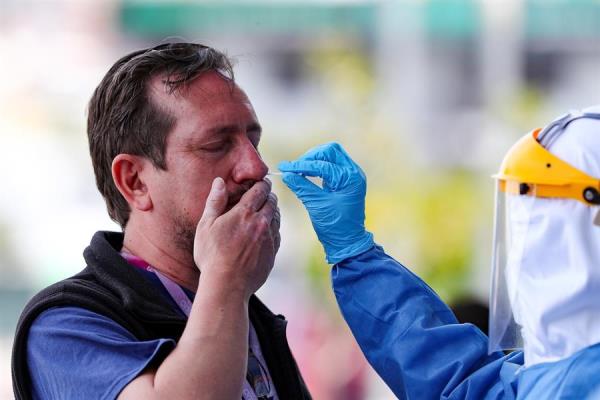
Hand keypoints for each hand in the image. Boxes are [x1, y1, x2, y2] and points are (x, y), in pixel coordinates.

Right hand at [193, 177, 279, 298]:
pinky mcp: (272, 253)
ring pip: (277, 217)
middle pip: (272, 202)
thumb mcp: (206, 225)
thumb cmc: (212, 256)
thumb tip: (219, 181)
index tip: (261, 182)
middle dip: (269, 195)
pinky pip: (277, 234)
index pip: (260, 190)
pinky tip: (266, 230)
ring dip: (272, 210)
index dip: (262, 183)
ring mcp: (269, 239)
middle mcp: (260, 223)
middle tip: (264, 194)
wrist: (227, 286)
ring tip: (266, 210)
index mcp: (244, 213)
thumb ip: (214, 201)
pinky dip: (273, 228)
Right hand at [278, 142, 373, 263]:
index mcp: (350, 178)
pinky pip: (331, 165)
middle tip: (295, 168)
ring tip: (299, 171)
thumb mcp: (316, 205)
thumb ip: (301, 187)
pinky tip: (307, 175)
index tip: (285, 168)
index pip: (322, 164)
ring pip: (331, 156)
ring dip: (314, 160)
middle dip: (310, 157)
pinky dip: (318, 167)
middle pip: (330, 151)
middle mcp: (354, 173)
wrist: (347, 242)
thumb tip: (286, 174)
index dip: (301, 165)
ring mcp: (351, 176)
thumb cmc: (335, 226)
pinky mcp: (345, 181)